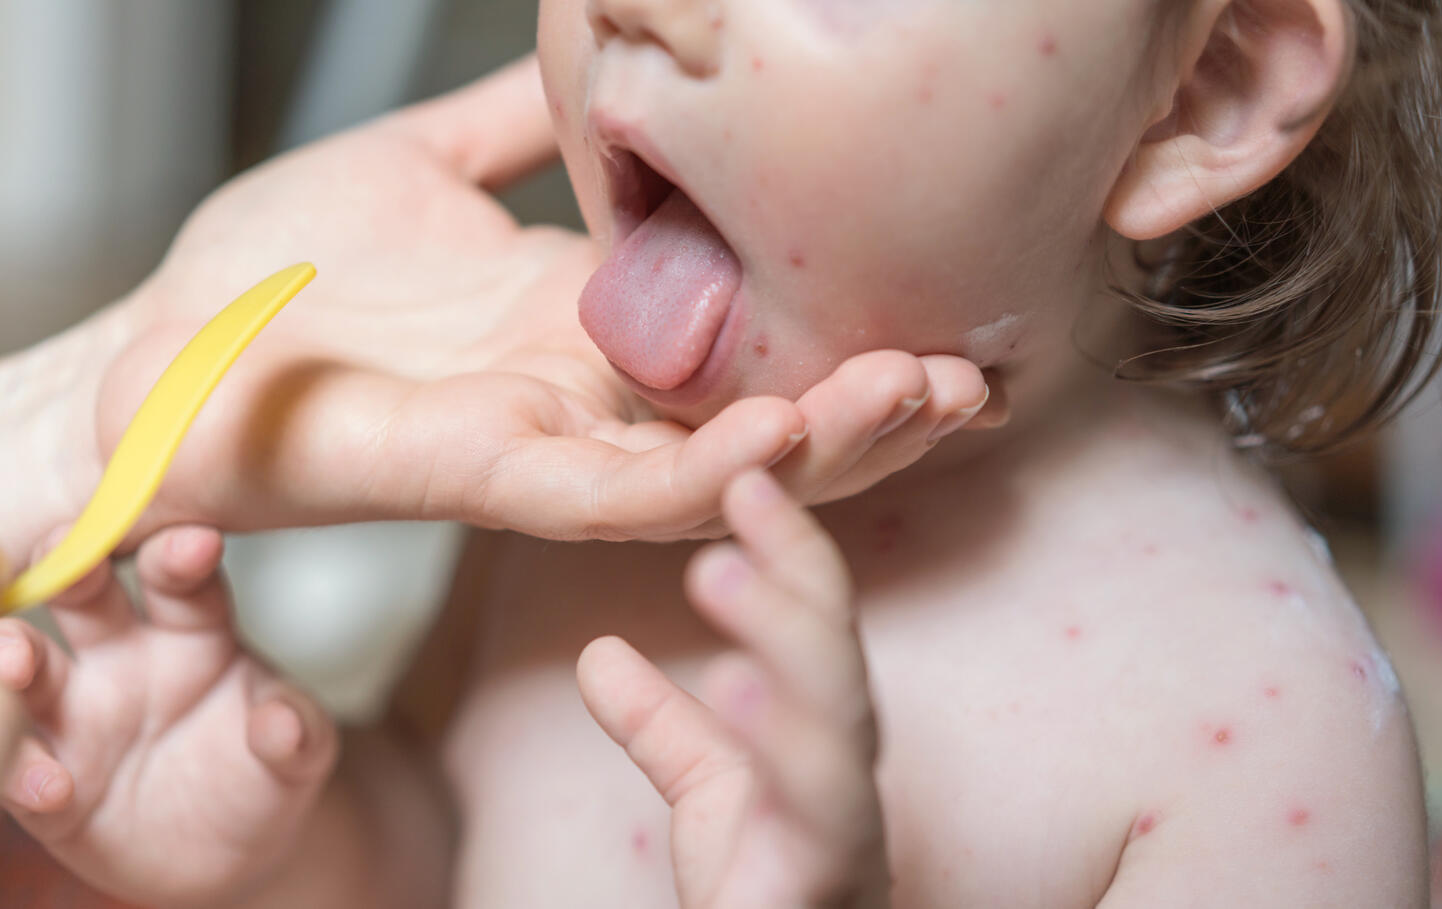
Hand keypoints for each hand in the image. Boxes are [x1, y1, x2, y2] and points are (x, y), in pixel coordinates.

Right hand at [0, 527, 336, 907]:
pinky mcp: (52, 784)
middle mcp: (124, 656)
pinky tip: (50, 786)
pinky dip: (24, 773)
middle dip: (72, 567)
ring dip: (15, 655)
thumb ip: (295, 733)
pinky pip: (23, 771)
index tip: (196, 542)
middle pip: (87, 597)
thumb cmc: (266, 772)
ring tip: (16, 659)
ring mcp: (79, 715)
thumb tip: (285, 724)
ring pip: (33, 670)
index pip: (180, 579)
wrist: (234, 850)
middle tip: (67, 554)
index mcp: (192, 628)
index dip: (182, 556)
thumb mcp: (300, 754)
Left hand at [13, 53, 1003, 558]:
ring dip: (825, 442)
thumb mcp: (420, 164)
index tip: (935, 301)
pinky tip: (779, 431)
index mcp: (584, 327)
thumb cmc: (281, 269)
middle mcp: (587, 398)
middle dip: (875, 406)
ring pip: (717, 467)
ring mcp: (548, 447)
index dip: (843, 335)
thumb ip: (508, 133)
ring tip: (924, 396)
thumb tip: (580, 64)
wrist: (167, 339)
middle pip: (764, 420)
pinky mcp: (493, 479)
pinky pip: (617, 489)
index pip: (748, 346)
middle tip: (975, 371)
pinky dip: (705, 467)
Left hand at [579, 471, 889, 908]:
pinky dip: (778, 744)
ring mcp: (845, 827)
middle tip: (744, 486)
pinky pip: (818, 809)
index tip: (742, 476)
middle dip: (797, 565)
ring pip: (836, 718)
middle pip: (835, 651)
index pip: (813, 621)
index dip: (786, 547)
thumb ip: (661, 724)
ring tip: (718, 572)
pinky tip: (732, 686)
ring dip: (784, 635)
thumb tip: (599, 654)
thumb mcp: (706, 790)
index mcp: (821, 731)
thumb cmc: (765, 888)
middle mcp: (846, 767)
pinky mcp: (828, 881)